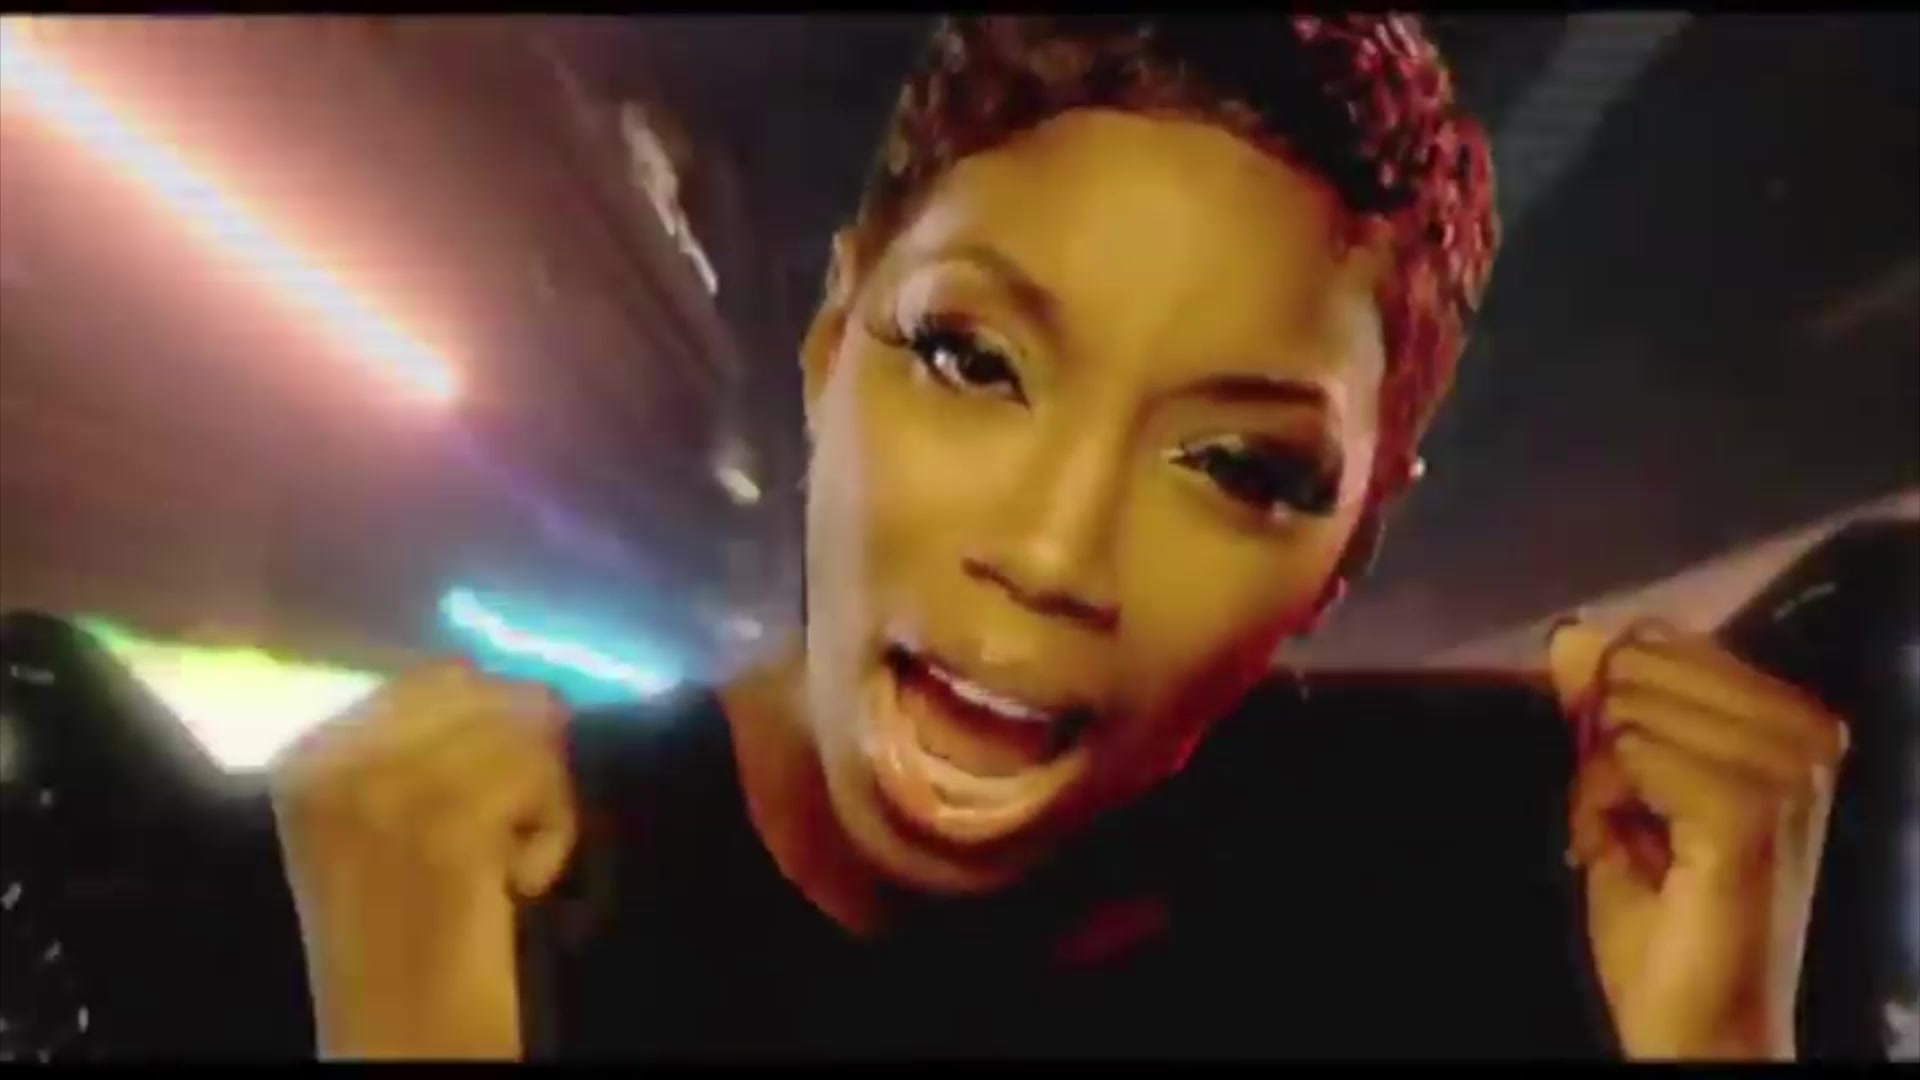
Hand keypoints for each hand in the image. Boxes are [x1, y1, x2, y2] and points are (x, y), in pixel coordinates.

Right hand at [269, 662, 576, 1059]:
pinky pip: (539, 781)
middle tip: (521, 825)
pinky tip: (523, 883)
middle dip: (528, 750)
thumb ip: (428, 748)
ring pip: (522, 734)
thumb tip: (533, 688)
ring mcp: (382, 796)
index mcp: (304, 759)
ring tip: (514, 862)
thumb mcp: (384, 827)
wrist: (397, 1037)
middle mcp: (331, 767)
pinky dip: (555, 833)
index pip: (438, 677)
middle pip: (487, 694)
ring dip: (545, 798)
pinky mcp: (445, 833)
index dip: (499, 717)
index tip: (501, 787)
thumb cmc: (405, 932)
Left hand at [1548, 619, 1846, 1060]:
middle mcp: (1809, 736)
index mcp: (1794, 721)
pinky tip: (1633, 853)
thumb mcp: (1622, 789)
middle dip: (1604, 747)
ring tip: (1642, 846)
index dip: (1611, 711)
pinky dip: (1603, 803)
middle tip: (1636, 826)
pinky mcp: (1748, 813)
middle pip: (1639, 666)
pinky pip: (1629, 753)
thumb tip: (1569, 633)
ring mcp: (1786, 773)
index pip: (1660, 641)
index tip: (1639, 793)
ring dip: (1602, 782)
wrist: (1701, 1026)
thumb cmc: (1666, 916)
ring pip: (1627, 710)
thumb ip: (1604, 709)